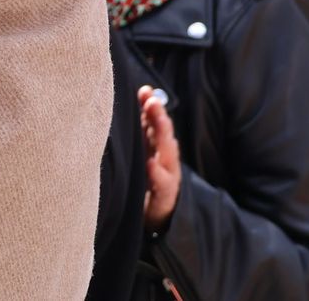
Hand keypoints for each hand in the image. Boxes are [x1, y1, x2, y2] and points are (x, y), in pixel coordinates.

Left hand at [140, 86, 180, 230]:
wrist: (156, 217)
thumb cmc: (145, 179)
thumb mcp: (142, 151)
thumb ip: (141, 125)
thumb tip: (141, 93)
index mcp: (155, 146)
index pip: (154, 122)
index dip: (150, 106)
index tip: (144, 91)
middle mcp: (163, 158)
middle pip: (163, 134)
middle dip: (158, 117)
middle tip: (152, 102)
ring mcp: (166, 177)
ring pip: (167, 154)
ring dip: (163, 137)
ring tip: (158, 122)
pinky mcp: (165, 197)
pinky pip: (162, 185)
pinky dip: (157, 174)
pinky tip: (151, 164)